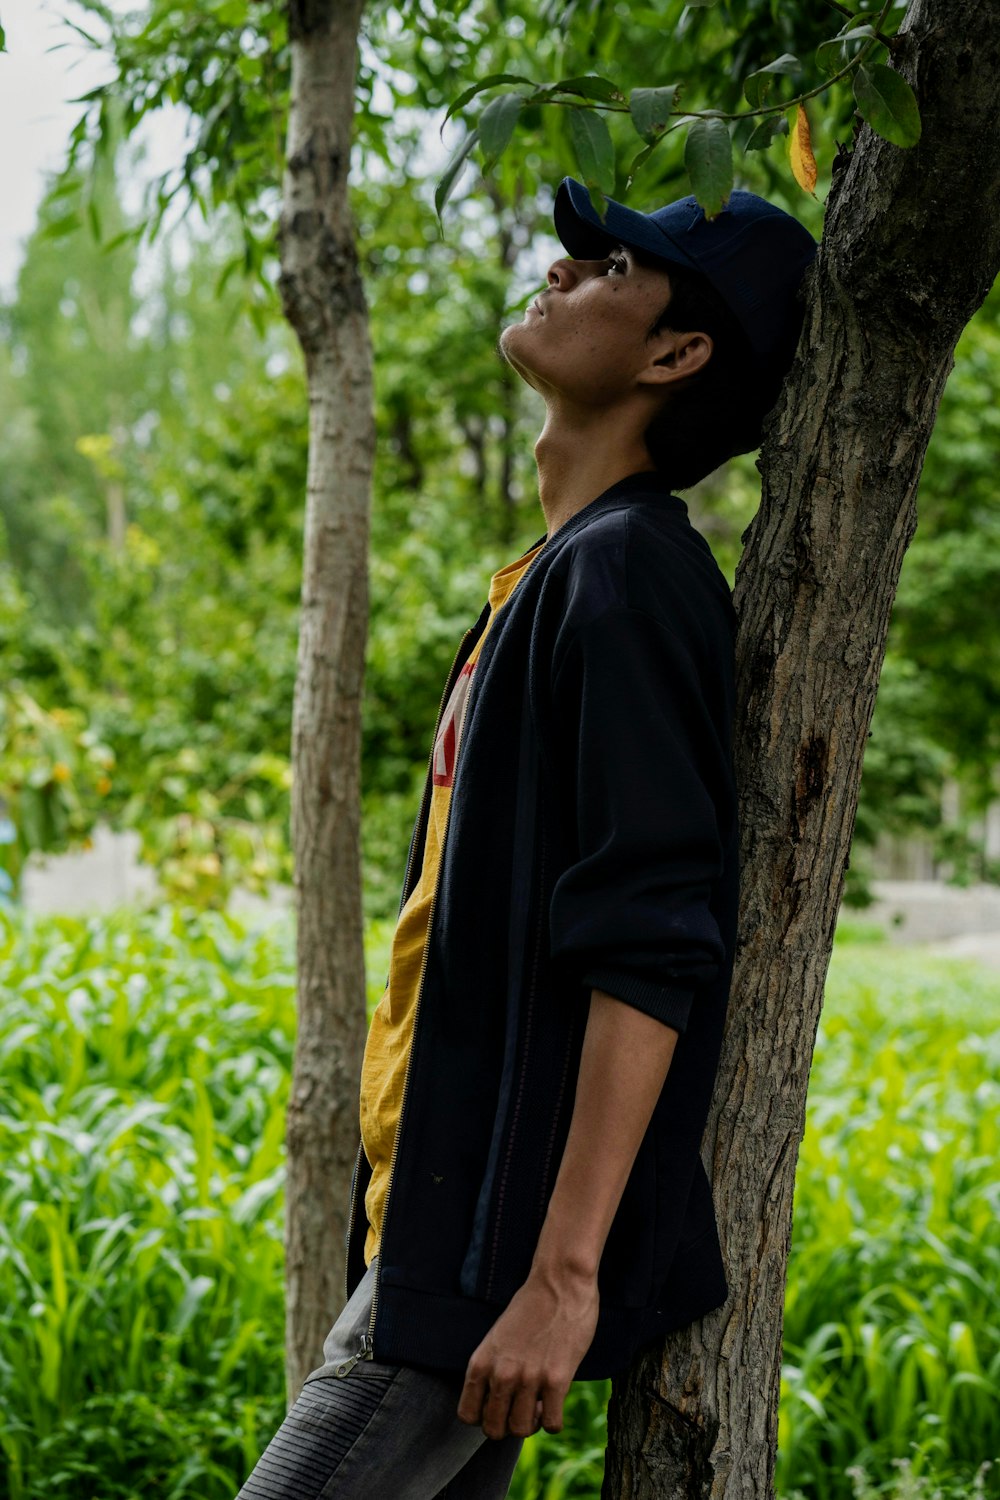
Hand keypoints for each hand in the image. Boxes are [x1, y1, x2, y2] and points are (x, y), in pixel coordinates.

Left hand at [456, 1265, 598, 1439]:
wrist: (559, 1282)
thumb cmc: (531, 1306)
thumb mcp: (499, 1336)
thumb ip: (494, 1367)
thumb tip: (498, 1401)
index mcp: (482, 1361)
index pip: (467, 1415)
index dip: (483, 1417)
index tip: (498, 1407)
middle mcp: (501, 1373)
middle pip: (493, 1429)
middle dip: (507, 1426)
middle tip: (521, 1409)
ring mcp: (529, 1378)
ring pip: (521, 1431)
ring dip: (531, 1424)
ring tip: (539, 1405)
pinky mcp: (557, 1380)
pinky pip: (551, 1424)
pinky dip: (553, 1421)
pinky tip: (556, 1404)